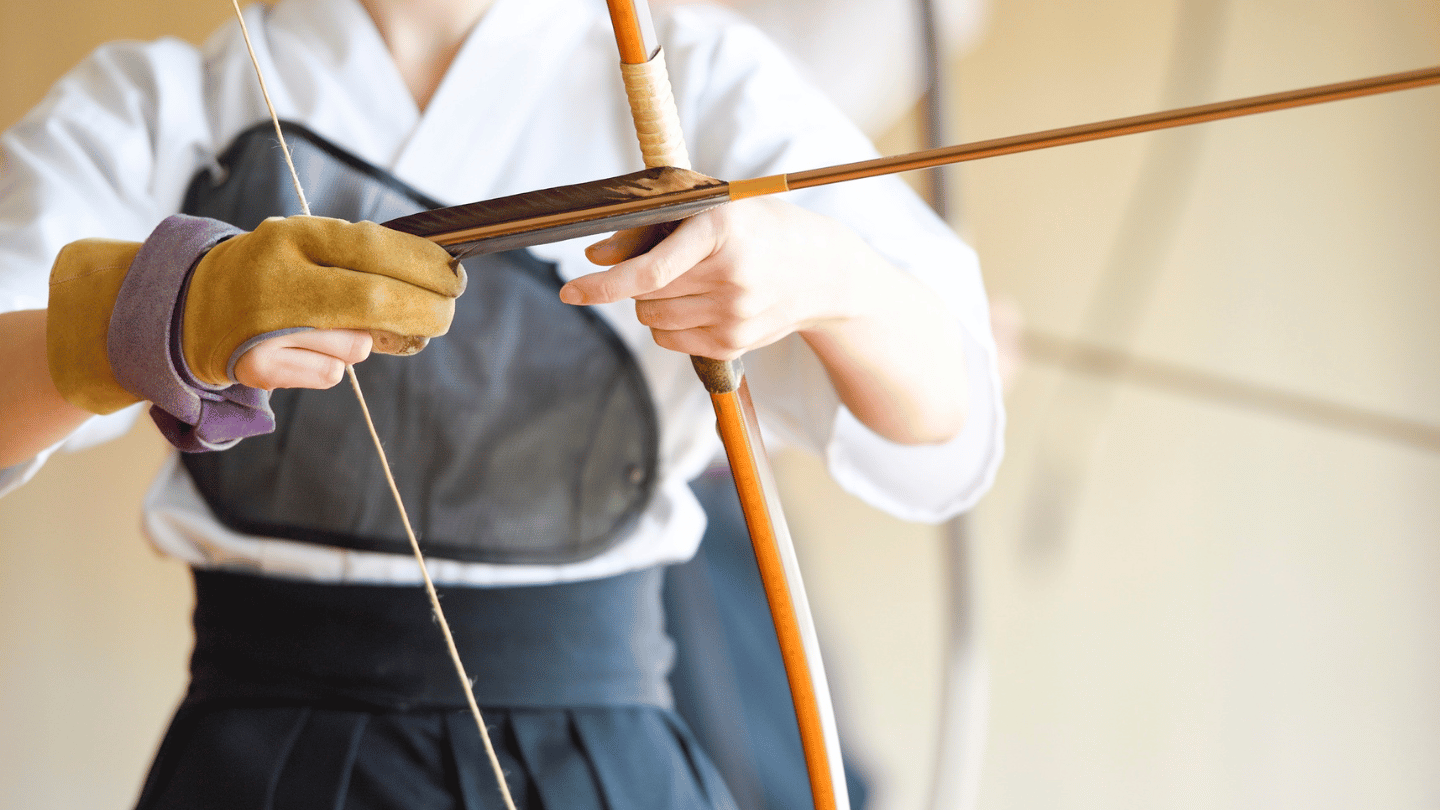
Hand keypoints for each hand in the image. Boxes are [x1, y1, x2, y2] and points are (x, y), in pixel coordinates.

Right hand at [184, 216, 463, 386]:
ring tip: (324, 327)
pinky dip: (330, 367)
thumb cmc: (271, 273)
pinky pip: (330, 375)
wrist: (187, 305)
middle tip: (443, 317)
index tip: (454, 279)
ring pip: (354, 345)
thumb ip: (361, 266)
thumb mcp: (307, 249)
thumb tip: (432, 292)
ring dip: (361, 342)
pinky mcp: (254, 366)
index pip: (373, 246)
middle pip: (373, 299)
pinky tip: (298, 350)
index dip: (424, 266)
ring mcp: (263, 324)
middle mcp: (275, 275)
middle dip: (422, 311)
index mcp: (294, 235)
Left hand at [562, 198, 968, 444]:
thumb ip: (651, 228)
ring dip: (652, 303)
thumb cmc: (758, 230)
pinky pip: (671, 340)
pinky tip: (701, 304)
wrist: (823, 272)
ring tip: (690, 282)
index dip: (603, 284)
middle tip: (666, 265)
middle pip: (644, 295)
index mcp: (722, 230)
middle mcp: (731, 275)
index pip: (650, 270)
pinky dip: (669, 324)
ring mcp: (735, 315)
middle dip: (636, 283)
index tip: (570, 290)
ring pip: (653, 319)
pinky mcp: (734, 343)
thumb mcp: (714, 210)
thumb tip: (594, 256)